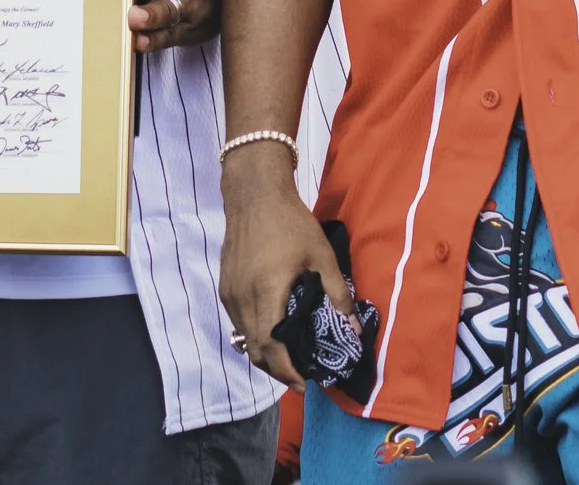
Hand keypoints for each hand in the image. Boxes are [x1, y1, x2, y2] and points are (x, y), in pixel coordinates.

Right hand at [219, 147, 349, 390]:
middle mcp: (242, 299)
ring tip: (290, 359)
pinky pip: (238, 322)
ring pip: (244, 338)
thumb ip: (338, 292)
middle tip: (301, 378)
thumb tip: (353, 326)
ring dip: (265, 354)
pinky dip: (255, 335)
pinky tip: (273, 332)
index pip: (271, 347)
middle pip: (255, 350)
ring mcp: (230, 293)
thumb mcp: (322, 255)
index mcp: (266, 292)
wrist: (254, 194)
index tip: (305, 385)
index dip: (287, 372)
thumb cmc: (290, 222)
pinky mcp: (225, 287)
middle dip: (277, 370)